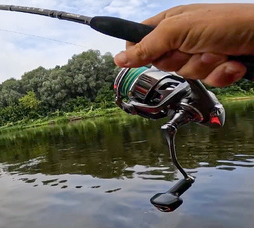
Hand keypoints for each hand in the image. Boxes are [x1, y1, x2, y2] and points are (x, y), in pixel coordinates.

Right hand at [114, 3, 253, 86]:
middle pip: (162, 63)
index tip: (145, 56)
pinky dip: (220, 74)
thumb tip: (120, 59)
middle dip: (181, 60)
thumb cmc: (228, 22)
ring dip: (205, 66)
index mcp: (170, 23)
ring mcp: (200, 53)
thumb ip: (148, 46)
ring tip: (219, 52)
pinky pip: (206, 81)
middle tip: (195, 47)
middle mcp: (183, 38)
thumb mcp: (180, 31)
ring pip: (186, 74)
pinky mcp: (216, 67)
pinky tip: (231, 62)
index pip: (139, 41)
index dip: (139, 52)